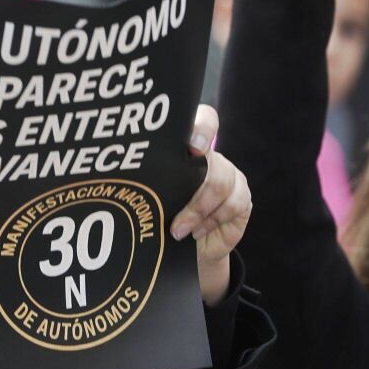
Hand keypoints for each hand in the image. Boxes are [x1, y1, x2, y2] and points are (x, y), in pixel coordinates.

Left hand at [168, 106, 252, 305]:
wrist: (184, 247)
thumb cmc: (162, 213)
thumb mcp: (152, 194)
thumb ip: (150, 177)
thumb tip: (124, 170)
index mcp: (191, 148)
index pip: (206, 120)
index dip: (203, 128)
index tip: (192, 149)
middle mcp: (214, 158)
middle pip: (213, 162)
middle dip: (192, 195)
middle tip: (174, 219)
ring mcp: (232, 177)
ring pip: (222, 185)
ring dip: (198, 212)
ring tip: (179, 231)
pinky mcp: (243, 198)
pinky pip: (234, 204)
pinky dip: (212, 220)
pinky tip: (197, 231)